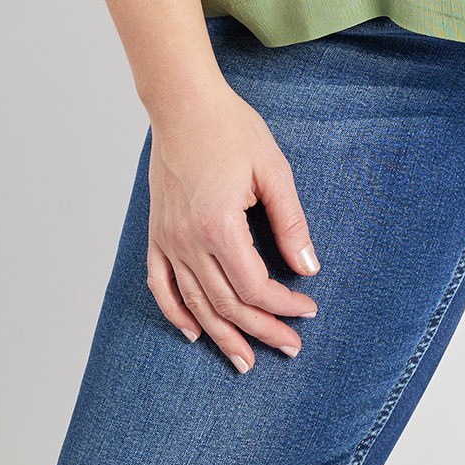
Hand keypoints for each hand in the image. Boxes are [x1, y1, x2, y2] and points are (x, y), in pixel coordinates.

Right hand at [145, 79, 320, 370]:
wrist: (183, 104)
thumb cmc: (230, 129)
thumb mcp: (272, 170)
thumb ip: (290, 222)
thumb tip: (307, 268)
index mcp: (220, 226)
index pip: (254, 288)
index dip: (283, 305)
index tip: (307, 308)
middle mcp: (189, 241)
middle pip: (227, 305)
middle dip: (261, 330)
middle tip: (289, 347)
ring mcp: (168, 239)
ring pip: (195, 304)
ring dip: (222, 336)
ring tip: (245, 360)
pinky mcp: (156, 233)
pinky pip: (161, 285)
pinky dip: (176, 313)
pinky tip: (194, 331)